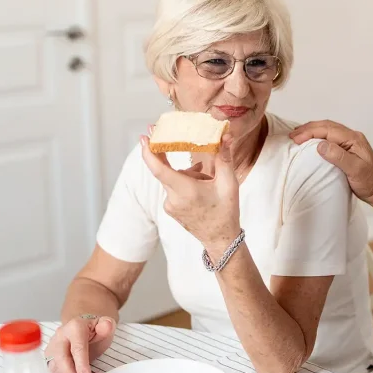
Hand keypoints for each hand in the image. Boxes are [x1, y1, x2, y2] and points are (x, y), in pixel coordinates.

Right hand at [45, 315, 115, 372]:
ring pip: (55, 368)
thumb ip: (106, 326)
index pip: (77, 349)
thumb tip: (106, 326)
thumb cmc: (94, 329)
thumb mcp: (105, 325)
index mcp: (74, 327)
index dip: (81, 367)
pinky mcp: (49, 357)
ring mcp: (52, 346)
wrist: (83, 327)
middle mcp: (60, 336)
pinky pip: (53, 372)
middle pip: (61, 360)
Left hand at [140, 135, 241, 257]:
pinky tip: (200, 186)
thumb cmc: (226, 212)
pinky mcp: (170, 209)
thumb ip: (224, 158)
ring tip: (206, 180)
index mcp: (186, 191)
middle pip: (165, 170)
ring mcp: (170, 205)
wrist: (220, 239)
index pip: (159, 170)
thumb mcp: (229, 184)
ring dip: (186, 174)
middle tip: (160, 133)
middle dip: (166, 154)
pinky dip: (184, 183)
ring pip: (172, 179)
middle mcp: (173, 199)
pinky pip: (173, 189)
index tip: (143, 138)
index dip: (149, 152)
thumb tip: (225, 136)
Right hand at [290, 120, 372, 201]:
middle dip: (308, 129)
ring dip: (312, 131)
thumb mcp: (355, 170)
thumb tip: (320, 145)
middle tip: (292, 136)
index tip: (296, 139)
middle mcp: (352, 137)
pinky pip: (330, 137)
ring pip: (328, 130)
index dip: (310, 132)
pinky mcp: (347, 149)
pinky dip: (318, 136)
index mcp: (353, 139)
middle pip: (327, 126)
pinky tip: (311, 142)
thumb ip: (338, 156)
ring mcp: (350, 142)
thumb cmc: (369, 182)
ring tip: (297, 136)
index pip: (327, 130)